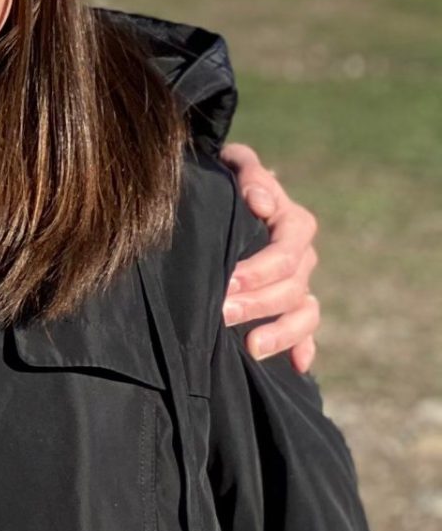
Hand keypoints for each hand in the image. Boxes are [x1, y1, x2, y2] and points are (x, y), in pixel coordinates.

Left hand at [220, 140, 320, 371]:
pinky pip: (307, 332)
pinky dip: (303, 348)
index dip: (260, 269)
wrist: (224, 197)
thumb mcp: (234, 164)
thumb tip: (261, 202)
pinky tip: (295, 366)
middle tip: (222, 313)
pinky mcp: (292, 306)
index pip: (287, 251)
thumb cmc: (227, 178)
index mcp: (292, 223)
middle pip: (291, 287)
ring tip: (251, 347)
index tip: (227, 282)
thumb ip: (249, 173)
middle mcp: (302, 256)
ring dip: (280, 332)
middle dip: (258, 303)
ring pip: (304, 313)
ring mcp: (300, 283)